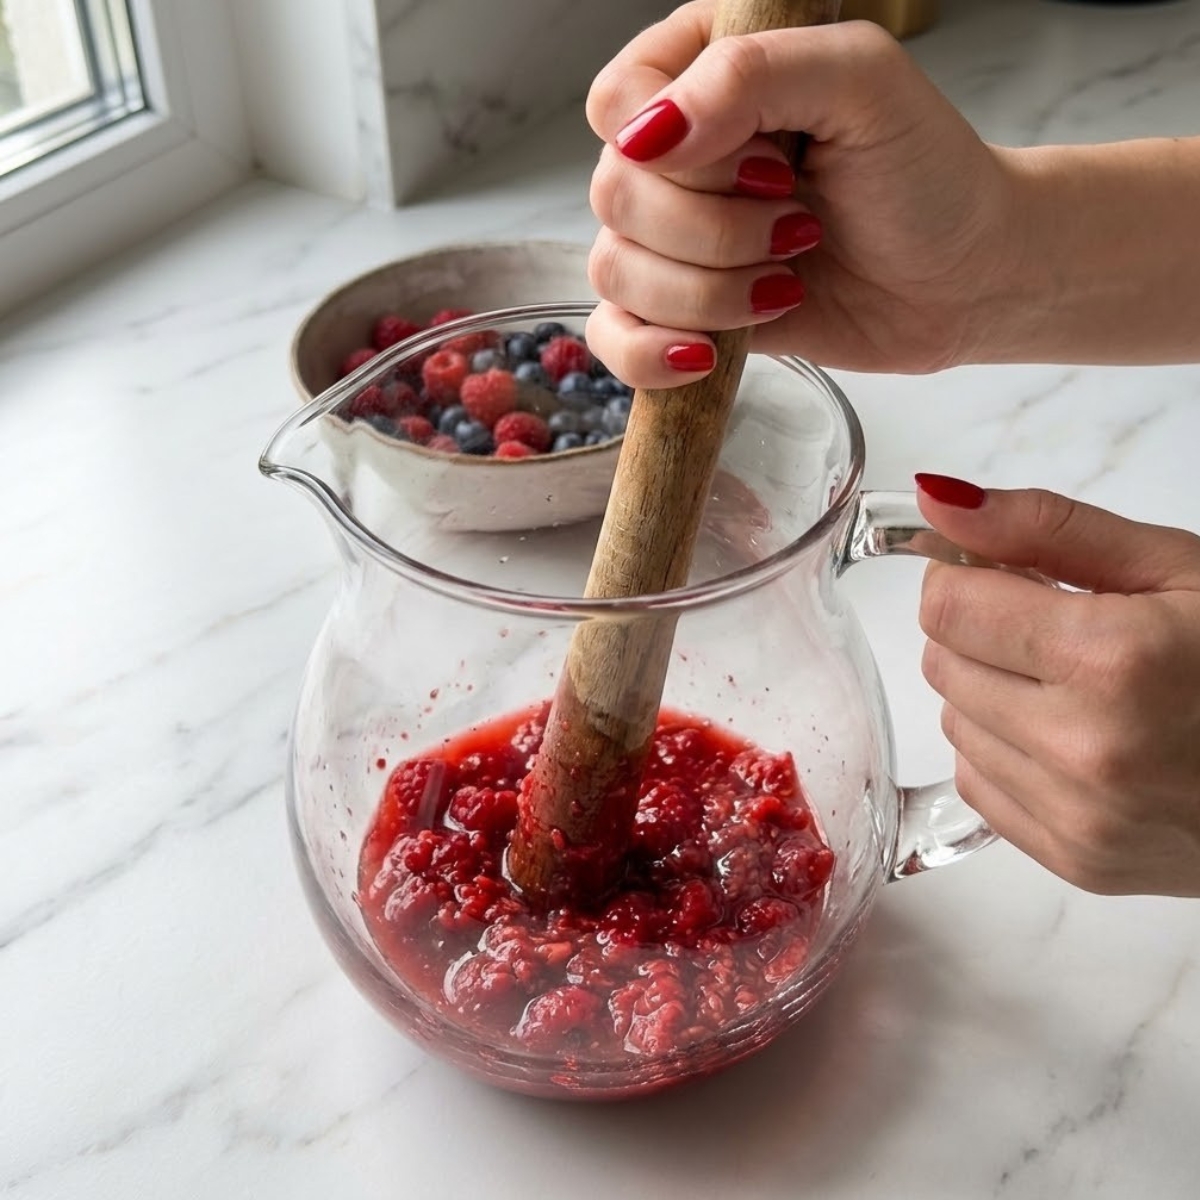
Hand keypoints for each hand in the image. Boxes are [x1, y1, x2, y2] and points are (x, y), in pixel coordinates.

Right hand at [583, 1, 1019, 386]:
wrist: (963, 279)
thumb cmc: (927, 175)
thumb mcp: (863, 82)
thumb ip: (753, 74)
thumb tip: (650, 137)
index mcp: (704, 72)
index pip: (616, 103)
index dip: (682, 148)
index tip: (773, 163)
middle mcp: (676, 155)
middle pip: (613, 194)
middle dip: (712, 228)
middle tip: (798, 224)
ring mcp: (671, 239)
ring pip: (614, 270)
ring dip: (707, 291)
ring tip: (786, 278)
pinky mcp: (677, 312)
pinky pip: (610, 338)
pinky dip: (650, 353)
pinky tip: (707, 352)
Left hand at [915, 474, 1199, 896]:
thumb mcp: (1180, 568)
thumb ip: (1048, 529)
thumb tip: (939, 501)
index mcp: (1112, 661)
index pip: (948, 608)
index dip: (964, 578)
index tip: (1002, 573)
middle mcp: (1083, 750)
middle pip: (943, 665)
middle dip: (981, 631)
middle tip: (1054, 624)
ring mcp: (1080, 819)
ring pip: (956, 724)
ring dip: (991, 691)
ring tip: (1075, 682)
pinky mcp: (1079, 862)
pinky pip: (979, 786)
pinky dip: (1005, 752)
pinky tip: (1072, 735)